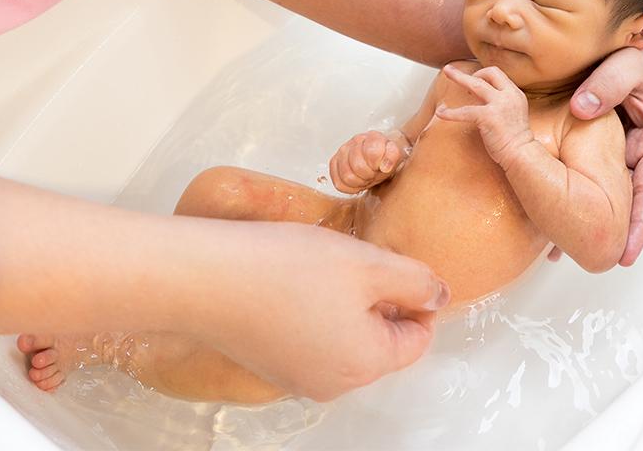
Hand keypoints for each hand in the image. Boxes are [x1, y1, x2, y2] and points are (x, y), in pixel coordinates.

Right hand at [196, 221, 450, 401]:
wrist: (203, 277)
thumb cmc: (285, 268)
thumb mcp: (368, 263)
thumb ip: (415, 281)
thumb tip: (438, 296)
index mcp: (366, 364)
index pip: (418, 338)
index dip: (415, 297)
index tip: (392, 263)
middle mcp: (333, 383)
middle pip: (380, 341)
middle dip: (377, 300)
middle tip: (353, 259)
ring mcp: (296, 377)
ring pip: (344, 338)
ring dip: (344, 303)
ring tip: (320, 266)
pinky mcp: (268, 362)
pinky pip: (309, 338)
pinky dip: (311, 311)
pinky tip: (292, 280)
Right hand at [330, 130, 407, 193]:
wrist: (379, 157)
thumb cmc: (386, 157)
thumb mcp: (396, 156)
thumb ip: (393, 157)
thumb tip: (384, 166)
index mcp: (372, 137)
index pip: (372, 152)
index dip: (377, 165)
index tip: (381, 167)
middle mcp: (355, 142)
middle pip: (358, 167)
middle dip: (369, 175)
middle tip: (373, 174)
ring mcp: (342, 152)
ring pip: (346, 176)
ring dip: (359, 182)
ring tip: (365, 178)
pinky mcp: (334, 163)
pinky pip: (338, 183)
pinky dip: (349, 187)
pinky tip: (357, 181)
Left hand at [435, 64, 533, 168]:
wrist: (521, 153)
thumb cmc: (516, 140)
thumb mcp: (514, 114)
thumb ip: (502, 104)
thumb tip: (482, 100)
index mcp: (515, 94)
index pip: (498, 75)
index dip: (484, 75)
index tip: (474, 81)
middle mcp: (509, 95)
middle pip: (489, 73)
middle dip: (471, 72)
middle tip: (453, 71)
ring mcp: (499, 105)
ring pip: (475, 84)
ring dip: (459, 77)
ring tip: (446, 73)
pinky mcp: (488, 117)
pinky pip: (464, 111)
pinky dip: (450, 112)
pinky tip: (440, 113)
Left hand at [568, 47, 642, 265]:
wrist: (616, 43)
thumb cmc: (631, 52)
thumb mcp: (627, 63)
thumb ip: (609, 83)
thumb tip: (583, 111)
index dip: (641, 224)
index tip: (627, 253)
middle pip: (632, 203)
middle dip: (618, 235)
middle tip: (598, 263)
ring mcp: (623, 154)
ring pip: (610, 196)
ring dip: (593, 223)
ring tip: (567, 253)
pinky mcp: (602, 151)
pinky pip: (588, 178)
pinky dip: (573, 198)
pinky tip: (551, 221)